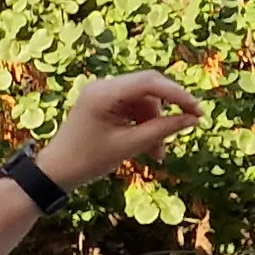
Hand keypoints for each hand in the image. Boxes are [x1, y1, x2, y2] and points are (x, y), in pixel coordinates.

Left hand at [34, 71, 207, 188]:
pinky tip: (149, 148)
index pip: (149, 82)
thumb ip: (162, 130)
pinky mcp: (104, 104)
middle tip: (190, 125)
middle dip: (168, 110)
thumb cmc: (88, 160)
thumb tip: (192, 119)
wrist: (56, 172)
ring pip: (144, 101)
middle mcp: (102, 86)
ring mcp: (102, 94)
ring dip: (155, 124)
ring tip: (158, 153)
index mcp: (103, 93)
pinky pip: (133, 108)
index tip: (198, 111)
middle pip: (149, 88)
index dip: (178, 95)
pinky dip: (144, 126)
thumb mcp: (129, 146)